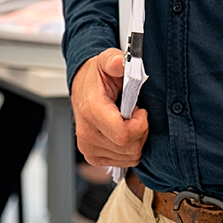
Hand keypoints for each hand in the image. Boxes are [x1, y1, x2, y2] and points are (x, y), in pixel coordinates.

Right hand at [72, 48, 147, 166]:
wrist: (82, 87)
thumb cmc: (96, 77)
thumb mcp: (106, 60)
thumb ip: (113, 60)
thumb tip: (119, 62)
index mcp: (91, 110)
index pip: (123, 135)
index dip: (140, 125)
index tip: (139, 109)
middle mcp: (87, 133)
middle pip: (129, 148)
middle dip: (141, 131)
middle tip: (134, 113)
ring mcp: (88, 147)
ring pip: (129, 157)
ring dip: (136, 140)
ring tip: (127, 121)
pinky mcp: (93, 156)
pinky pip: (123, 161)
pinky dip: (129, 148)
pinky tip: (122, 131)